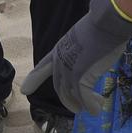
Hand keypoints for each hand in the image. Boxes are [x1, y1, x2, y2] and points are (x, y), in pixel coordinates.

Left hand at [21, 0, 131, 115]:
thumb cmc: (101, 25)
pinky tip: (97, 110)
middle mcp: (60, 61)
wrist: (107, 22)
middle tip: (77, 108)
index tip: (24, 90)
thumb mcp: (84, 37)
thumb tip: (90, 54)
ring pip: (70, 94)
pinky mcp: (80, 78)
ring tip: (91, 109)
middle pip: (59, 86)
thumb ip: (82, 49)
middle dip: (67, 100)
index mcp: (59, 49)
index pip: (42, 67)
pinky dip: (91, 106)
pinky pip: (84, 98)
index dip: (34, 79)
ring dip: (81, 104)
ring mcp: (69, 70)